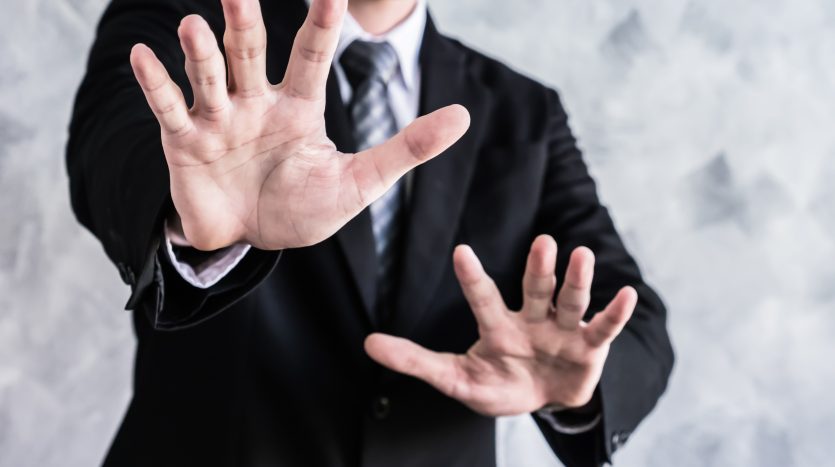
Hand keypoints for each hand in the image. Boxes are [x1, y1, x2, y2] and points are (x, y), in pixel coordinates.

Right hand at [129, 0, 469, 250]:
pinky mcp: (184, 142)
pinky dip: (156, 85)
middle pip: (252, 52)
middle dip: (247, 20)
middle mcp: (256, 101)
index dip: (321, 23)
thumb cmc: (302, 208)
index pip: (312, 55)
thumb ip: (406, 149)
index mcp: (299, 107)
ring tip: (195, 27)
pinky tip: (145, 59)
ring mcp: (217, 118)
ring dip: (202, 52)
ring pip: (209, 74)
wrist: (248, 241)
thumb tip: (464, 116)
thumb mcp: (359, 182)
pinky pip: (169, 109)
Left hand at [365, 235, 636, 415]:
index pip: (483, 296)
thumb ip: (415, 361)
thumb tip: (367, 343)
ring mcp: (561, 331)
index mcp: (498, 325)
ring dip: (577, 280)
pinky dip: (613, 312)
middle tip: (543, 241)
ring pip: (569, 301)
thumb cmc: (498, 385)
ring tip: (582, 254)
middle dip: (539, 267)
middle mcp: (532, 318)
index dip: (472, 276)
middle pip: (534, 288)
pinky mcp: (588, 348)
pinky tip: (625, 292)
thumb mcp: (455, 378)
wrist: (540, 401)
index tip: (460, 250)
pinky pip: (602, 328)